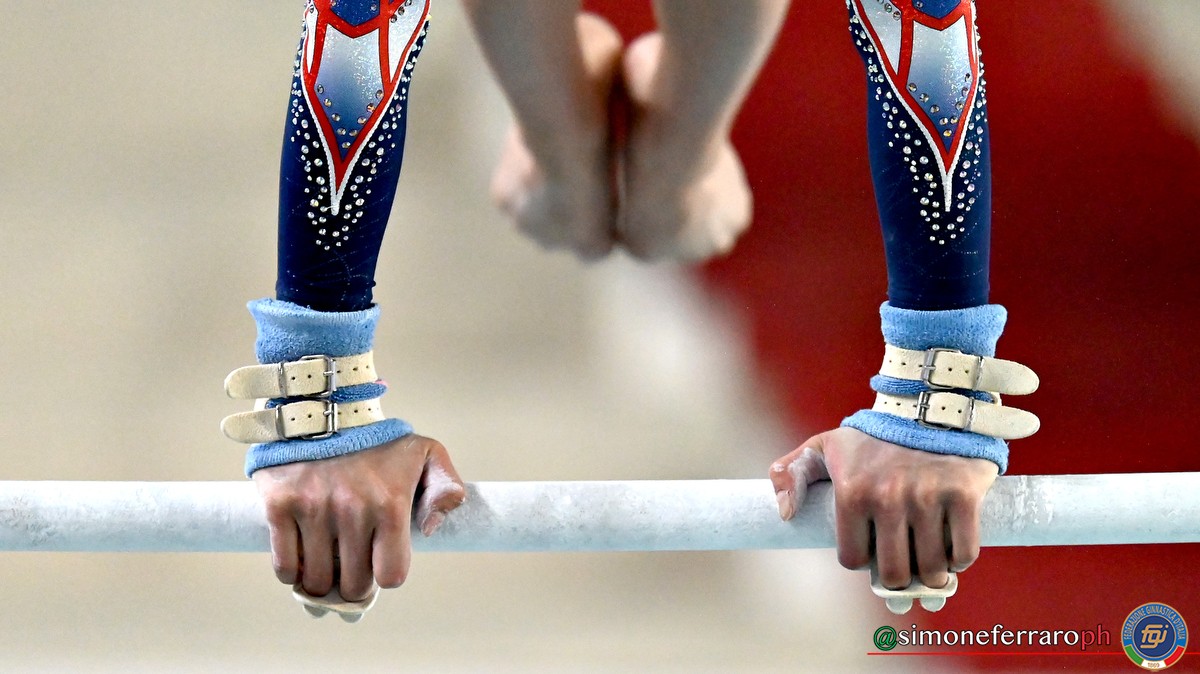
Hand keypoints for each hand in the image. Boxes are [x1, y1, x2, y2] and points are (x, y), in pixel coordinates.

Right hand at [252, 435, 465, 601]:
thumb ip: (447, 489)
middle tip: (352, 567)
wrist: (323, 408)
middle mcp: (352, 510)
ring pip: (317, 580)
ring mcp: (313, 509)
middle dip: (355, 583)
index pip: (391, 574)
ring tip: (328, 564)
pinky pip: (285, 565)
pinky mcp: (280, 505)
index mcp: (390, 504)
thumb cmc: (379, 439)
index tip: (380, 562)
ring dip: (322, 581)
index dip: (387, 574)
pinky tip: (302, 560)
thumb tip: (431, 529)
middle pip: (353, 584)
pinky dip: (292, 572)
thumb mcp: (427, 453)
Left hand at [769, 427, 996, 589]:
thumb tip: (787, 513)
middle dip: (898, 575)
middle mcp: (888, 497)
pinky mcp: (964, 495)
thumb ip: (792, 473)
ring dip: (931, 573)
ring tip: (928, 558)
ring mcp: (928, 497)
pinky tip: (951, 548)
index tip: (871, 546)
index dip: (863, 558)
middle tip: (904, 561)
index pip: (854, 559)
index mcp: (852, 492)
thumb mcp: (825, 445)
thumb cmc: (873, 434)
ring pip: (931, 569)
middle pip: (895, 573)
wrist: (928, 403)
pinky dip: (959, 560)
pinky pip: (964, 552)